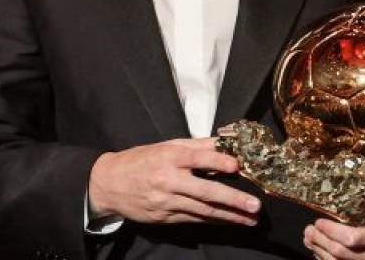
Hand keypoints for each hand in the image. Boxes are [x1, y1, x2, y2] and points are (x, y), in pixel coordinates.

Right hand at [87, 137, 260, 225]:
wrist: (109, 184)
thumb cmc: (140, 161)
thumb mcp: (164, 146)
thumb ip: (195, 146)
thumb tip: (224, 143)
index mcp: (168, 157)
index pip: (196, 158)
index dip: (217, 161)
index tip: (237, 165)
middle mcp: (168, 180)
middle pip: (205, 191)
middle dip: (232, 199)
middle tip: (255, 205)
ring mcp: (166, 202)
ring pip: (203, 210)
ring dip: (229, 216)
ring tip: (250, 219)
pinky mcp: (165, 217)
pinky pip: (193, 219)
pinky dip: (213, 220)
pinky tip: (229, 221)